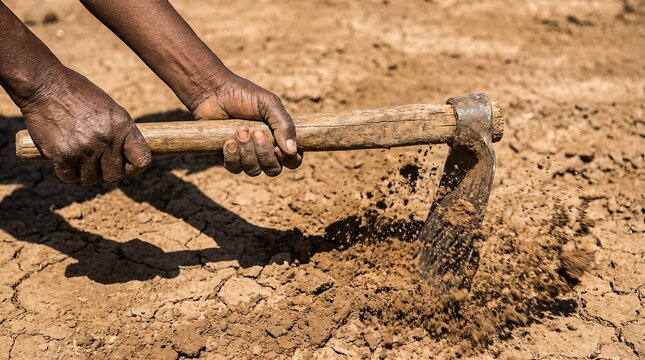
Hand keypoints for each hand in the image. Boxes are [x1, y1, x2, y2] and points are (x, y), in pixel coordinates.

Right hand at [21, 67, 150, 183]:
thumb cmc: (77, 94)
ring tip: (78, 155)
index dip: (135, 168)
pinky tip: (63, 158)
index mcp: (123, 125)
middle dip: (105, 170)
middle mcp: (107, 139)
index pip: (141, 160)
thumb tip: (126, 157)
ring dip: (84, 171)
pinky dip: (66, 172)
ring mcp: (86, 148)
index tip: (126, 166)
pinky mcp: (64, 154)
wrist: (44, 85)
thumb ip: (119, 132)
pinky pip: (69, 176)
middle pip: (114, 175)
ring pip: (91, 178)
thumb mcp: (109, 108)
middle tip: (95, 160)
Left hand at [192, 73, 301, 176]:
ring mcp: (247, 156)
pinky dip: (233, 156)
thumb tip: (292, 150)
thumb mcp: (269, 104)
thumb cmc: (243, 96)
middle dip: (264, 153)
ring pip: (254, 170)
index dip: (289, 160)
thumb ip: (284, 125)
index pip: (293, 160)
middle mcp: (266, 151)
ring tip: (239, 131)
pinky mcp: (229, 158)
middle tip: (255, 131)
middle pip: (273, 169)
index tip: (278, 148)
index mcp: (280, 138)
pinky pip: (235, 168)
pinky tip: (228, 141)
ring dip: (247, 152)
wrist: (213, 93)